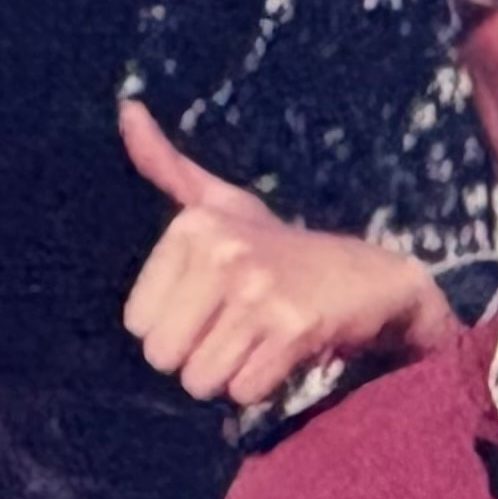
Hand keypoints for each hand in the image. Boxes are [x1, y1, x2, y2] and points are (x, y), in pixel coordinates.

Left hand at [118, 97, 455, 408]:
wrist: (372, 278)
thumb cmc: (280, 248)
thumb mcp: (222, 202)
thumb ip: (166, 166)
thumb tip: (125, 107)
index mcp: (194, 225)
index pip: (137, 324)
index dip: (172, 329)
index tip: (210, 304)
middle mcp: (223, 252)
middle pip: (163, 357)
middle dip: (196, 359)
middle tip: (235, 330)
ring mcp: (260, 290)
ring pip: (201, 379)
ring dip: (230, 376)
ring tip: (258, 341)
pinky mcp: (294, 328)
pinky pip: (243, 391)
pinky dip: (262, 387)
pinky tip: (283, 354)